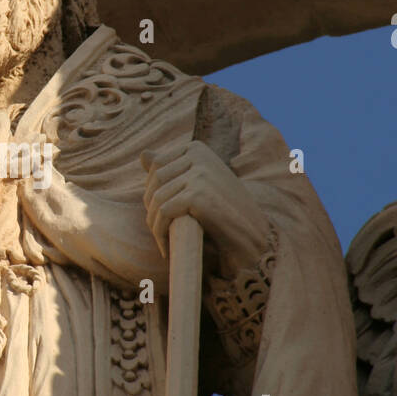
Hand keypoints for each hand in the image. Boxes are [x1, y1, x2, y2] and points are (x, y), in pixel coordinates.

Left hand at [141, 140, 269, 274]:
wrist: (253, 238)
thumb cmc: (224, 213)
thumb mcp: (197, 185)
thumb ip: (171, 170)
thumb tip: (143, 154)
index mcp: (198, 148)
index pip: (157, 164)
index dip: (152, 191)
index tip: (159, 213)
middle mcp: (199, 155)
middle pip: (155, 181)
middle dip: (151, 208)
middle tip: (159, 231)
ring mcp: (200, 173)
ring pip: (157, 198)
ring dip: (154, 224)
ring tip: (163, 241)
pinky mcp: (198, 195)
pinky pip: (164, 212)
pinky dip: (160, 232)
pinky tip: (166, 247)